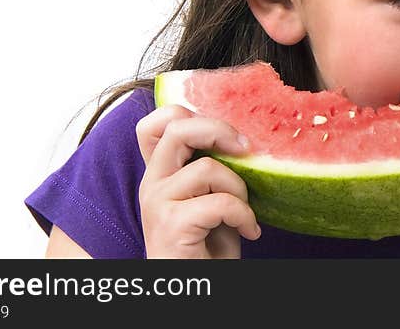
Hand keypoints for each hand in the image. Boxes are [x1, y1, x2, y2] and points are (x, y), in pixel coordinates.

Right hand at [135, 104, 261, 258]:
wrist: (194, 287)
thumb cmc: (206, 245)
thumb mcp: (209, 196)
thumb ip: (211, 166)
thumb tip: (243, 136)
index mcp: (159, 172)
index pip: (155, 123)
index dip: (187, 112)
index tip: (223, 133)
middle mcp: (151, 183)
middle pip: (178, 128)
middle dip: (219, 130)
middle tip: (245, 148)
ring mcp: (157, 203)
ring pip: (208, 168)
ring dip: (239, 189)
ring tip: (243, 213)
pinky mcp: (171, 226)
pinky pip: (220, 203)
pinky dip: (243, 216)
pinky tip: (248, 232)